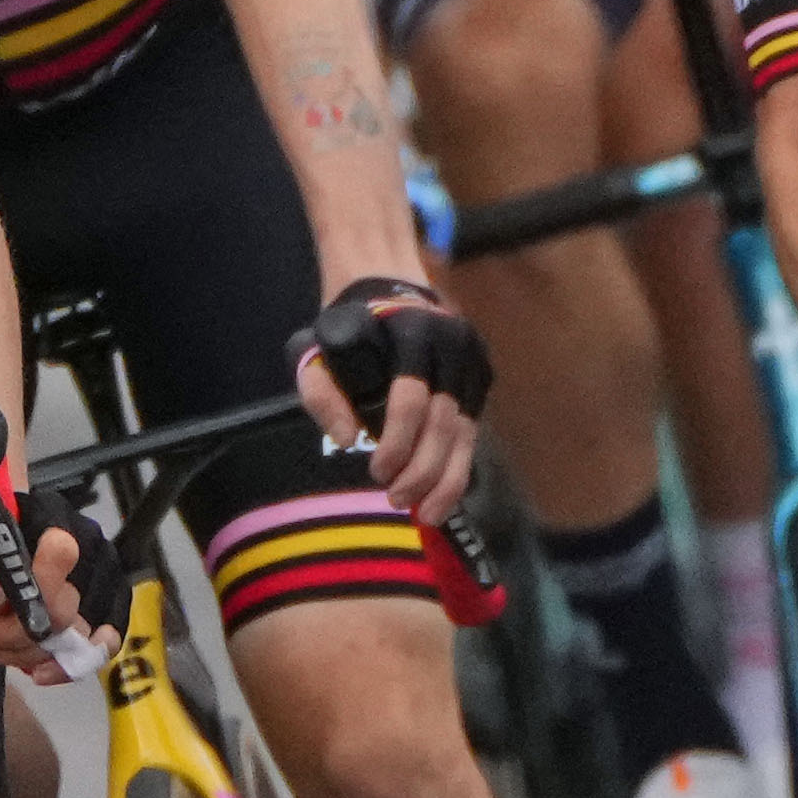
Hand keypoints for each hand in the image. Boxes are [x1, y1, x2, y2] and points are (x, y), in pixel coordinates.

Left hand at [300, 275, 487, 531]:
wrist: (387, 284)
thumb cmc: (346, 328)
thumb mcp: (316, 350)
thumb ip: (321, 393)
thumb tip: (347, 441)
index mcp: (411, 330)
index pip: (411, 398)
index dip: (396, 443)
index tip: (377, 473)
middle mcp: (450, 341)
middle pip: (443, 421)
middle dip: (423, 470)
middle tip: (397, 501)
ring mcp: (471, 358)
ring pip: (466, 431)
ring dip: (447, 478)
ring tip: (425, 513)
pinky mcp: (481, 374)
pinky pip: (473, 428)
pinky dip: (459, 464)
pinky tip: (442, 493)